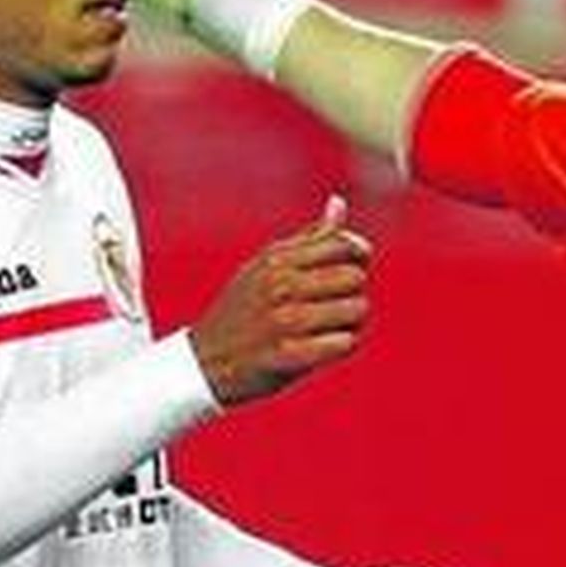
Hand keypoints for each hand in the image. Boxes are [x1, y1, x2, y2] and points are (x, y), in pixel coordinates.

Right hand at [190, 196, 371, 405]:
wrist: (207, 362)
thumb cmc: (244, 311)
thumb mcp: (267, 266)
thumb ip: (309, 239)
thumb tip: (339, 204)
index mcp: (277, 259)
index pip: (344, 244)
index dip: (358, 256)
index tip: (350, 270)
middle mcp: (280, 285)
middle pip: (355, 278)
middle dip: (352, 293)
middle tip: (333, 307)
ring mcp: (284, 320)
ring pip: (356, 311)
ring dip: (350, 323)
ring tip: (327, 328)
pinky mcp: (288, 355)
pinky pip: (345, 343)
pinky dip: (341, 346)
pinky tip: (322, 348)